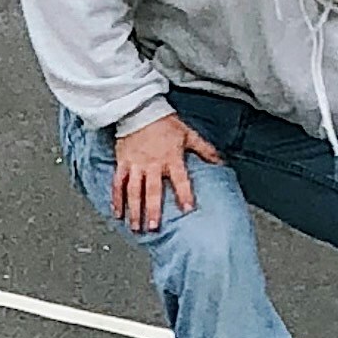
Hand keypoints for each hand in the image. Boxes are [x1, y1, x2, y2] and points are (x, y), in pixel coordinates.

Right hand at [111, 109, 220, 232]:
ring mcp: (135, 164)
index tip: (187, 209)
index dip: (184, 194)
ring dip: (134, 210)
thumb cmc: (165, 122)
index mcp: (170, 158)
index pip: (179, 179)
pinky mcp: (123, 163)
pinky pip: (118, 183)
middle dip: (152, 210)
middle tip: (153, 227)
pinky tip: (117, 213)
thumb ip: (204, 150)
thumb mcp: (188, 134)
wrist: (140, 109)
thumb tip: (220, 162)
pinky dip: (116, 199)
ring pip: (133, 190)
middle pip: (152, 190)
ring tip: (135, 227)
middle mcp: (152, 163)